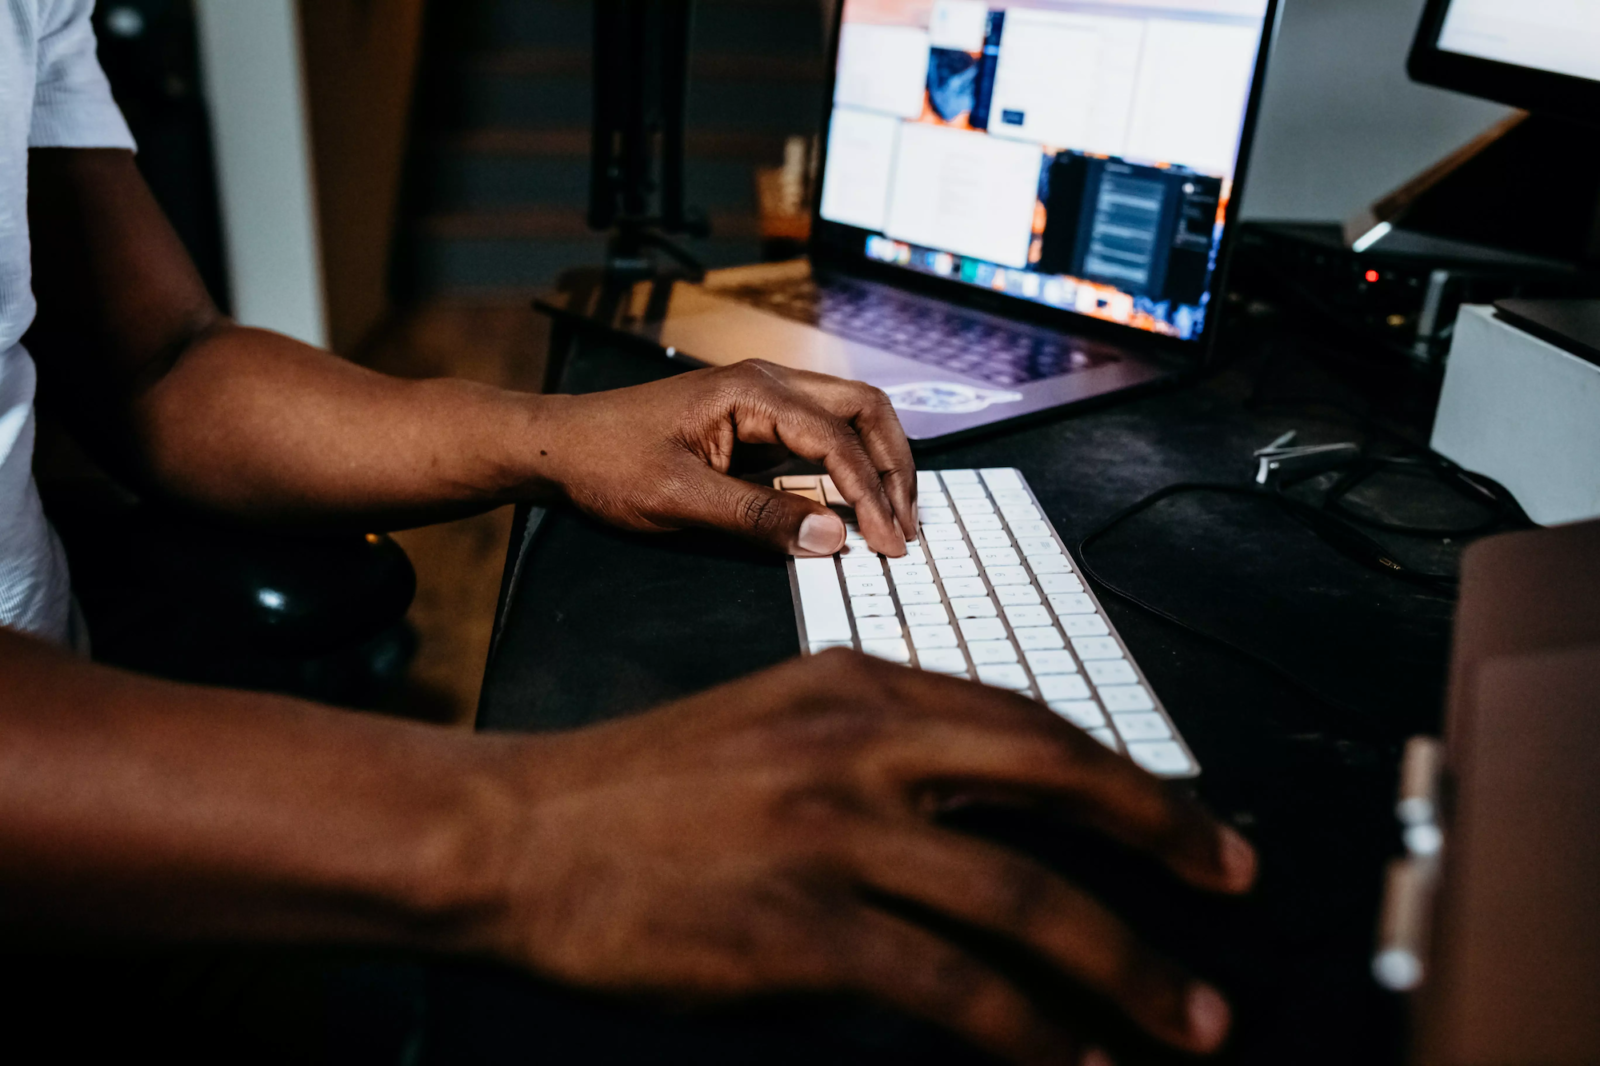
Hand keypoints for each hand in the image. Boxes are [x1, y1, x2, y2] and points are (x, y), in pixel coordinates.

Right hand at [478, 652, 1256, 1063]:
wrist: (520, 835)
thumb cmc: (642, 788)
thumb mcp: (773, 723)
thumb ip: (879, 750)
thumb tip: (987, 821)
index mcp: (860, 684)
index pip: (1028, 719)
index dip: (1125, 775)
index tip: (1190, 822)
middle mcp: (862, 744)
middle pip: (1055, 782)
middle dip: (1165, 839)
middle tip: (1238, 887)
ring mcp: (837, 838)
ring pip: (1026, 902)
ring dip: (1126, 970)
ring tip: (1190, 1023)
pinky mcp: (805, 934)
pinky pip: (955, 991)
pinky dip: (1034, 1037)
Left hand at [538, 361, 917, 555]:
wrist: (561, 444)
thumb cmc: (607, 463)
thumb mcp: (679, 499)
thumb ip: (758, 518)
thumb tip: (833, 537)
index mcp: (751, 390)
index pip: (837, 439)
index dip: (870, 494)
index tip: (887, 544)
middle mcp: (766, 382)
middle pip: (864, 409)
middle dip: (895, 466)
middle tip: (906, 526)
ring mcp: (763, 396)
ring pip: (850, 415)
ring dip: (877, 462)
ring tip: (891, 517)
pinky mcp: (756, 418)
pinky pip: (822, 432)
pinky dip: (849, 465)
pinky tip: (854, 503)